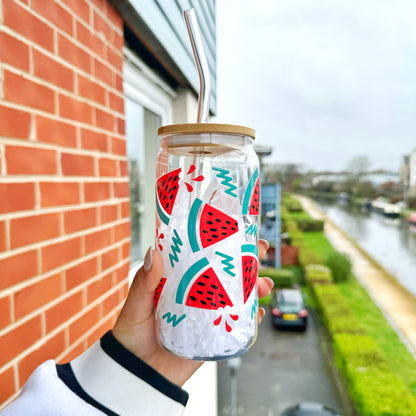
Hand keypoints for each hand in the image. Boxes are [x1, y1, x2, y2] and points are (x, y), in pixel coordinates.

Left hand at [112, 239, 272, 386]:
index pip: (204, 256)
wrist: (136, 375)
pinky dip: (251, 319)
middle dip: (248, 261)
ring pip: (237, 297)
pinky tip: (258, 312)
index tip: (239, 230)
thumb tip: (154, 253)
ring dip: (255, 288)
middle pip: (227, 274)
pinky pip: (237, 326)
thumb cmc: (131, 334)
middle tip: (262, 252)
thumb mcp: (135, 305)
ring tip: (265, 284)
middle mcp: (198, 294)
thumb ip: (144, 283)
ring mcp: (208, 315)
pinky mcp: (214, 337)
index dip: (222, 243)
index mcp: (180, 280)